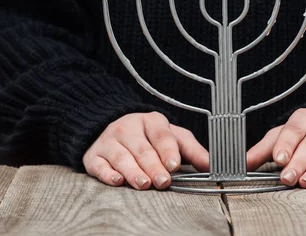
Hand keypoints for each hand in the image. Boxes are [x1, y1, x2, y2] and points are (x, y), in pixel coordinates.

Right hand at [83, 112, 208, 189]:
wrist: (109, 128)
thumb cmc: (147, 137)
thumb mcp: (172, 137)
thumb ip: (191, 150)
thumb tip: (212, 165)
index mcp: (150, 121)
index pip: (160, 134)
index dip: (167, 149)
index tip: (174, 164)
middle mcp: (128, 128)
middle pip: (142, 148)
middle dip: (153, 165)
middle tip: (163, 181)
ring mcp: (109, 141)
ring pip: (121, 156)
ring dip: (132, 171)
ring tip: (143, 183)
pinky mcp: (94, 155)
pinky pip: (99, 164)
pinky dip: (107, 173)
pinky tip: (116, 180)